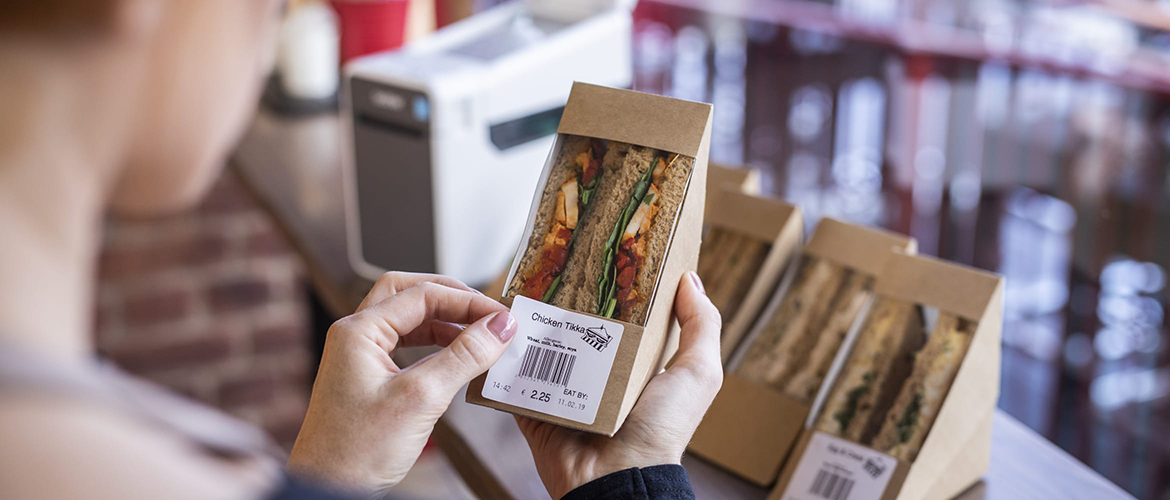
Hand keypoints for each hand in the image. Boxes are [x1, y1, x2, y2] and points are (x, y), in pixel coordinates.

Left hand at [287, 272, 516, 496]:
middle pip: (410, 294)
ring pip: (408, 320)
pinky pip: (406, 346)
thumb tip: (499, 327)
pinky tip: (457, 359)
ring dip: (445, 323)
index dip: (468, 302)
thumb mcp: (421, 399)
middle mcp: (355, 336)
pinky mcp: (368, 378)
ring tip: (479, 336)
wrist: (327, 489)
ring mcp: (359, 357)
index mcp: (358, 331)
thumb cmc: (355, 452)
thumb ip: (464, 357)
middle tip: (487, 313)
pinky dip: (434, 346)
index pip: (422, 295)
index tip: (502, 317)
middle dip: (452, 299)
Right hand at [516, 272, 722, 498]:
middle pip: (579, 325)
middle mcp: (600, 373)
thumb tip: (691, 279)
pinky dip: (506, 355)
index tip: (603, 250)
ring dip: (533, 322)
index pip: (624, 315)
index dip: (615, 286)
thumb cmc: (661, 428)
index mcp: (638, 363)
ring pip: (543, 344)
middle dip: (566, 297)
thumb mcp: (698, 374)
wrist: (616, 478)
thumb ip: (701, 326)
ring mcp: (564, 389)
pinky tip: (500, 327)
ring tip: (522, 288)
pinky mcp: (535, 405)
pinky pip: (514, 375)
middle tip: (553, 262)